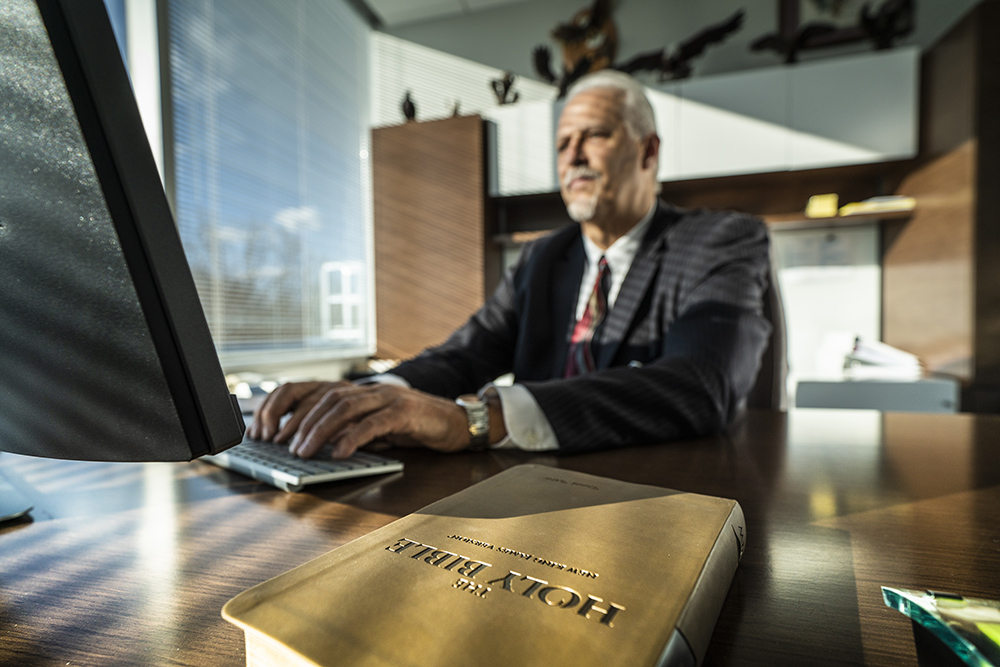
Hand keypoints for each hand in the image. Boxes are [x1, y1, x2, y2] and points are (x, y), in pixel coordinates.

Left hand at [249, 381, 470, 458]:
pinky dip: (354, 437)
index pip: (313, 390)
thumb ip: (348, 432)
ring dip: (319, 430)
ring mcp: (388, 397)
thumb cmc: (414, 427)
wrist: (457, 423)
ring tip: (303, 451)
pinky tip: (340, 452)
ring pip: (344, 408)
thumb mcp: (374, 429)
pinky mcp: (405, 412)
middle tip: (280, 445)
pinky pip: (374, 423)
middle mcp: (370, 388)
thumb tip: (315, 447)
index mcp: (358, 391)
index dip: (287, 407)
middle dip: (298, 421)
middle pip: (325, 397)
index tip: (267, 430)